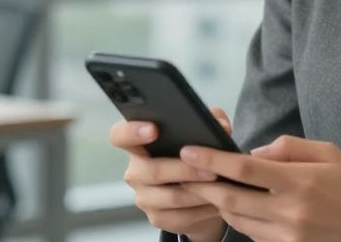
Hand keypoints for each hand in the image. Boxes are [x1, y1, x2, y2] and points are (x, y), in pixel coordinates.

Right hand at [109, 107, 232, 241]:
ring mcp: (144, 197)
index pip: (120, 136)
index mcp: (139, 145)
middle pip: (151, 171)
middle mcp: (136, 172)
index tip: (153, 129)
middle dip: (183, 169)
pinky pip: (180, 216)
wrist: (201, 194)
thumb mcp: (204, 135)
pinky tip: (217, 201)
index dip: (131, 131)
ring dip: (198, 191)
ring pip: (170, 197)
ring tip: (219, 184)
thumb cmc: (197, 157)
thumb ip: (210, 122)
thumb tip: (220, 125)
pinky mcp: (158, 218)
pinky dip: (201, 209)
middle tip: (209, 169)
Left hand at [181, 135, 340, 241]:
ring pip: (238, 221)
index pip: (244, 170)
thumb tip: (252, 154)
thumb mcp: (328, 152)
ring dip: (218, 204)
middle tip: (184, 172)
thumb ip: (288, 148)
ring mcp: (289, 237)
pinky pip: (253, 235)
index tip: (189, 150)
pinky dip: (240, 220)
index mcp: (300, 182)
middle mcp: (291, 213)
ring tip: (205, 187)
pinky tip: (236, 205)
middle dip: (203, 185)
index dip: (212, 160)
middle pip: (231, 200)